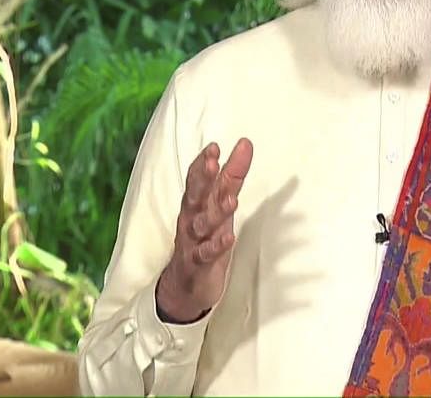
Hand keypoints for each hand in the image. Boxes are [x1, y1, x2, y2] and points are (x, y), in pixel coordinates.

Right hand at [156, 139, 252, 322]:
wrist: (185, 286)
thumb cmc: (205, 237)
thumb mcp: (220, 204)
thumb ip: (232, 175)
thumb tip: (246, 143)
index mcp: (196, 203)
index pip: (196, 179)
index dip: (203, 163)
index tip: (214, 146)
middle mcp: (190, 219)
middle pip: (195, 196)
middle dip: (203, 179)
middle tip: (212, 162)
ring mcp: (192, 242)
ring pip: (201, 224)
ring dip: (215, 211)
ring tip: (230, 199)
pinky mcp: (197, 265)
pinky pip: (205, 254)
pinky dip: (216, 246)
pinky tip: (228, 239)